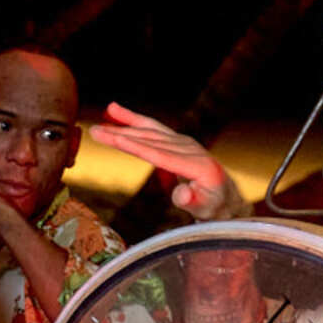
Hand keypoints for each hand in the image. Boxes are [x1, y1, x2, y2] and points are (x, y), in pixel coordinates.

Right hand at [89, 104, 236, 218]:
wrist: (226, 199)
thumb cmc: (214, 208)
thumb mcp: (206, 210)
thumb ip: (193, 202)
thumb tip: (182, 193)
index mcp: (197, 165)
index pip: (159, 154)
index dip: (134, 146)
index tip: (113, 138)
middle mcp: (191, 149)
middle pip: (151, 140)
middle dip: (122, 134)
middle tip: (95, 130)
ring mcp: (185, 143)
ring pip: (151, 130)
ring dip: (126, 123)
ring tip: (105, 113)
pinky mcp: (179, 141)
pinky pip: (153, 129)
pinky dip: (135, 120)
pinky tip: (116, 112)